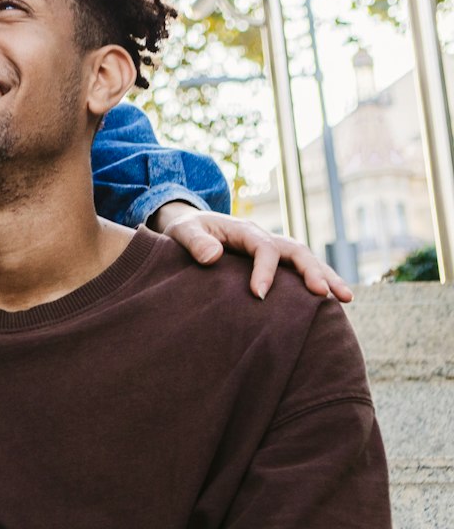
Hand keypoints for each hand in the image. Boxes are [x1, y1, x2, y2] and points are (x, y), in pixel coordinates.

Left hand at [149, 203, 352, 301]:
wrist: (190, 226)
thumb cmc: (186, 231)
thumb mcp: (182, 232)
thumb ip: (194, 242)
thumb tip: (212, 257)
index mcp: (244, 230)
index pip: (263, 248)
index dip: (264, 270)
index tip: (258, 295)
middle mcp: (265, 238)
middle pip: (296, 251)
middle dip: (312, 271)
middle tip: (322, 294)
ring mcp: (273, 249)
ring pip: (306, 260)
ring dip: (327, 277)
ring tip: (346, 299)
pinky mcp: (275, 263)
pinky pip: (300, 272)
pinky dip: (318, 282)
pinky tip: (333, 302)